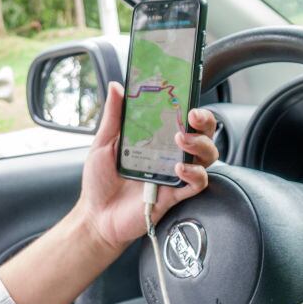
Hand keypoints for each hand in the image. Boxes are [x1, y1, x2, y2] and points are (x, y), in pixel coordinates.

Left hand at [72, 81, 218, 253]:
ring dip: (199, 144)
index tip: (187, 91)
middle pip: (202, 133)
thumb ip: (113, 116)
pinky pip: (197, 183)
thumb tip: (116, 87)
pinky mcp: (176, 195)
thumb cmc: (100, 181)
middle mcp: (170, 154)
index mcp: (155, 139)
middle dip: (204, 121)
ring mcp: (174, 174)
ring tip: (181, 139)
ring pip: (206, 156)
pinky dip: (194, 174)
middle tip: (192, 115)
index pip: (181, 117)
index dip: (189, 103)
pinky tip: (179, 169)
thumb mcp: (103, 143)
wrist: (96, 216)